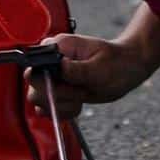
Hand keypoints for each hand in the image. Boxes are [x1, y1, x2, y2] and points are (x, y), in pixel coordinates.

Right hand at [26, 32, 157, 116]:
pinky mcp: (57, 89)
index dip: (47, 84)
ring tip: (81, 97)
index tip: (69, 88)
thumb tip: (59, 67)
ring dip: (62, 105)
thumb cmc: (117, 63)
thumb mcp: (100, 68)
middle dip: (58, 97)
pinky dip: (63, 111)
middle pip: (34, 89)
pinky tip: (78, 104)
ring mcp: (52, 76)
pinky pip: (48, 108)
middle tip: (80, 93)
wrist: (126, 68)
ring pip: (39, 101)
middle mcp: (50, 61)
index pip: (34, 68)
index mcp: (57, 47)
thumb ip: (78, 69)